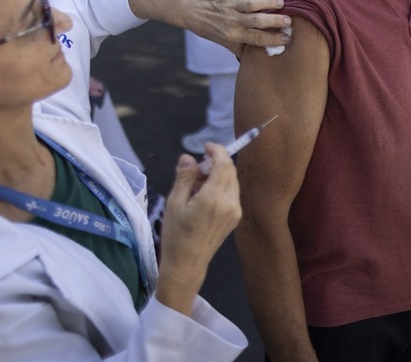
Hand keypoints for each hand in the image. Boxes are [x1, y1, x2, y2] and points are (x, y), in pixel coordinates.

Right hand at [156, 145, 241, 314]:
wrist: (187, 264)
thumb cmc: (176, 234)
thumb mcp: (174, 203)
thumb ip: (184, 177)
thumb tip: (189, 157)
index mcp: (213, 198)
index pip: (224, 164)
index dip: (217, 150)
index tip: (205, 146)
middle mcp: (230, 203)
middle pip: (230, 171)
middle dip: (215, 162)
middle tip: (196, 168)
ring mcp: (236, 211)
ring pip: (232, 181)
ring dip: (218, 174)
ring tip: (197, 183)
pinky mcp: (236, 217)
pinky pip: (232, 193)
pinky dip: (221, 186)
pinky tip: (204, 195)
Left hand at [179, 0, 291, 56]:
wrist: (188, 11)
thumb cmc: (209, 28)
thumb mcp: (224, 42)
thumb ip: (241, 49)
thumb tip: (261, 56)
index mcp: (232, 35)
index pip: (256, 38)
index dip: (273, 39)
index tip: (287, 39)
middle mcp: (231, 21)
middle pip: (256, 21)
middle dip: (274, 21)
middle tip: (289, 20)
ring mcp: (228, 5)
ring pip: (251, 4)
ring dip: (267, 2)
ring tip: (281, 3)